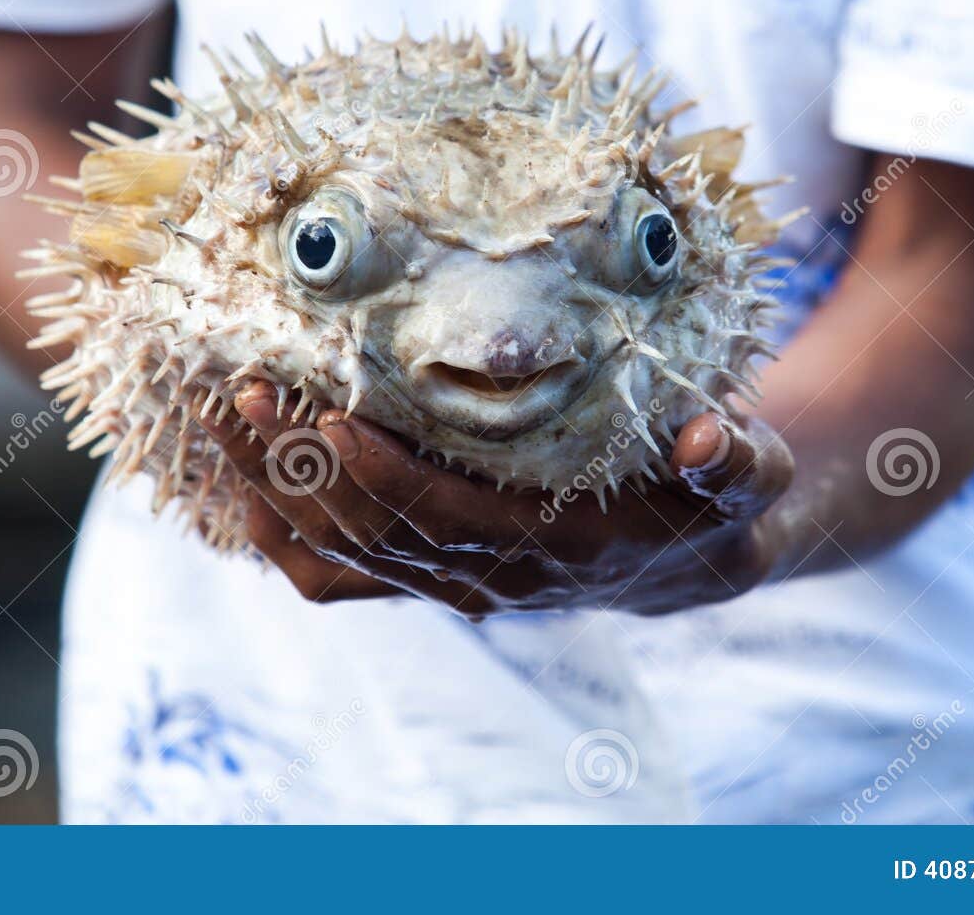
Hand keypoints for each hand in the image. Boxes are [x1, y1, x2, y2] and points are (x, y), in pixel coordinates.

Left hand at [197, 380, 792, 616]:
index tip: (329, 412)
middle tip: (247, 390)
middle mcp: (487, 576)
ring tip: (225, 415)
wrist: (683, 559)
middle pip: (370, 532)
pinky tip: (245, 480)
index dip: (381, 472)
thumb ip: (736, 461)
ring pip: (339, 553)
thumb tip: (711, 441)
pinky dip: (281, 536)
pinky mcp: (425, 576)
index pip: (446, 519)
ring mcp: (447, 582)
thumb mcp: (747, 478)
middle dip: (301, 467)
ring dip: (275, 491)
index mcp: (554, 547)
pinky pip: (335, 577)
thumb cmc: (706, 499)